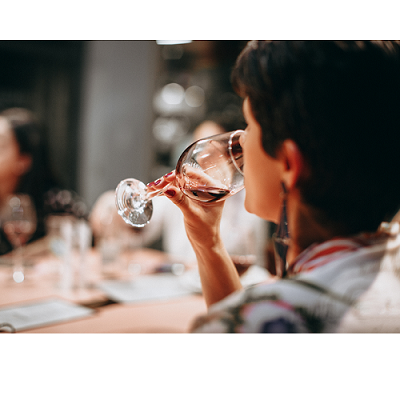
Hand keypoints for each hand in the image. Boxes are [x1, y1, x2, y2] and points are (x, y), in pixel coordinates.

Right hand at [148, 170, 241, 306]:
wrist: (205, 243)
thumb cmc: (205, 231)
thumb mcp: (192, 215)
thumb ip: (181, 201)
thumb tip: (168, 189)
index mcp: (215, 188)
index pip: (196, 175)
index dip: (180, 174)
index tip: (167, 178)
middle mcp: (208, 187)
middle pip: (186, 176)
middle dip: (170, 180)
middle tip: (156, 184)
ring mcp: (199, 191)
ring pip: (180, 182)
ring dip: (166, 184)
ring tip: (152, 187)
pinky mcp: (191, 196)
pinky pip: (178, 188)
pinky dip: (167, 190)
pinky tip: (155, 191)